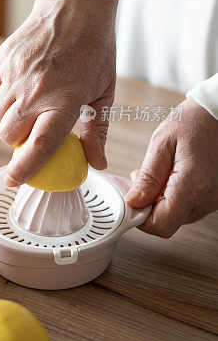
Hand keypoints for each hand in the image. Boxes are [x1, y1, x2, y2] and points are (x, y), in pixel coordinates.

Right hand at [0, 0, 115, 185]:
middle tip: (36, 129)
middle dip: (18, 141)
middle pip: (9, 135)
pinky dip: (1, 98)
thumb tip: (97, 163)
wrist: (74, 6)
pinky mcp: (2, 61)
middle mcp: (37, 90)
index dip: (24, 170)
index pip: (39, 146)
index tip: (13, 181)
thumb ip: (97, 130)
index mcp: (65, 101)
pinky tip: (19, 88)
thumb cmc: (95, 49)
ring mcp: (16, 75)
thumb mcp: (104, 91)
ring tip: (32, 104)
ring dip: (11, 119)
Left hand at [124, 98, 217, 236]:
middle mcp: (206, 199)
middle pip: (167, 222)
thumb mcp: (161, 144)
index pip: (161, 225)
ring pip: (176, 216)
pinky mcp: (212, 198)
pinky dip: (173, 197)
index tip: (131, 199)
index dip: (140, 217)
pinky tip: (172, 176)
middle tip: (143, 178)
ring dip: (160, 200)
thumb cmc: (191, 123)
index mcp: (193, 186)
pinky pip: (186, 207)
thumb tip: (133, 202)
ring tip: (161, 173)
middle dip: (148, 205)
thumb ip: (148, 177)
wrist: (216, 115)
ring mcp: (211, 201)